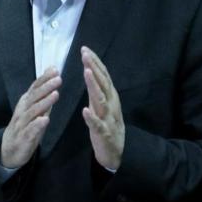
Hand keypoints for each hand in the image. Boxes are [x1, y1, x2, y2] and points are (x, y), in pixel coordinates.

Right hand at [1, 67, 61, 168]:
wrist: (8, 150)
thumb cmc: (25, 126)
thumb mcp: (34, 109)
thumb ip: (43, 95)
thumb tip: (52, 76)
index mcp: (26, 102)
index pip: (35, 88)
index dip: (44, 78)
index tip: (55, 69)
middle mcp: (22, 110)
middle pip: (34, 97)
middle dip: (46, 87)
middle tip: (58, 78)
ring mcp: (22, 124)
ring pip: (33, 111)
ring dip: (44, 102)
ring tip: (56, 94)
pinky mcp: (23, 138)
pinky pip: (30, 130)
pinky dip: (37, 124)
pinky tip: (45, 119)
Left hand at [81, 46, 123, 170]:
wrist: (117, 151)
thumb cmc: (106, 124)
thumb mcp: (102, 103)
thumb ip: (97, 88)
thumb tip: (90, 68)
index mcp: (109, 96)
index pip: (102, 76)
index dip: (95, 62)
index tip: (85, 49)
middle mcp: (111, 104)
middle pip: (103, 83)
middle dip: (94, 68)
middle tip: (85, 54)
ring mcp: (108, 118)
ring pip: (101, 100)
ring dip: (94, 86)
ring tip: (86, 73)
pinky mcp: (103, 133)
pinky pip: (97, 125)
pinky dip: (92, 117)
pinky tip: (85, 111)